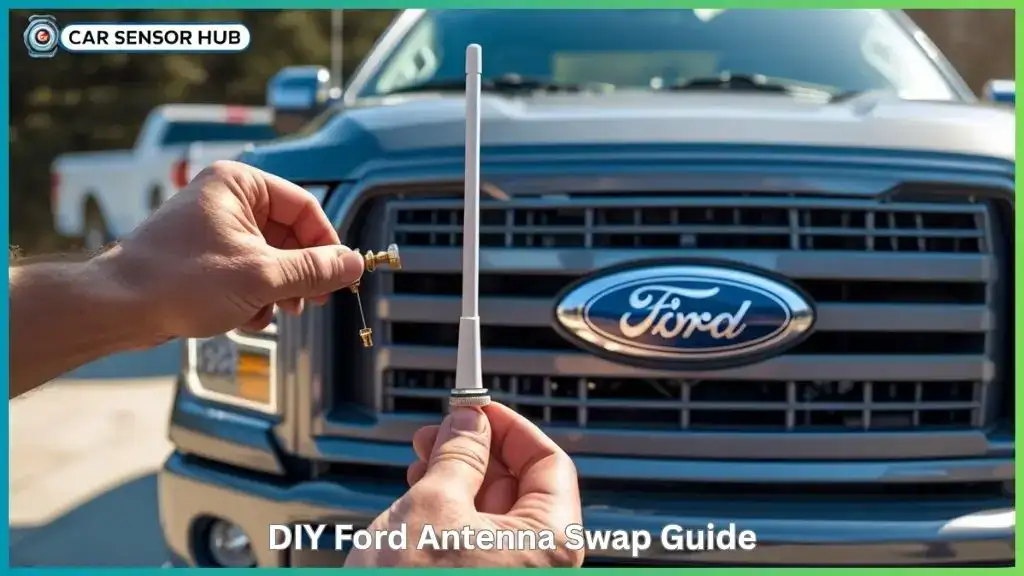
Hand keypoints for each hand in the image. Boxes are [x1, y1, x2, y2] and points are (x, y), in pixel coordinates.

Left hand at [102, 160, 363, 340]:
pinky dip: (252, 297)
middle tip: (310, 301)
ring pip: (270, 259)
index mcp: (240, 185)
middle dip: (298, 274)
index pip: (306, 207)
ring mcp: (214, 228)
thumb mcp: (262, 276)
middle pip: (289, 235)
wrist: (117, 308)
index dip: (327, 244)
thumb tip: (354, 264)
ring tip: (267, 312)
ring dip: (276, 291)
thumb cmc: (179, 281)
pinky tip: (242, 317)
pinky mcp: (204, 257)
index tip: (341, 275)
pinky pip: (247, 272)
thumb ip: (314, 269)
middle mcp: (227, 199)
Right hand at [344, 403, 583, 567]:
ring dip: (461, 476)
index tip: (479, 408)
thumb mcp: (433, 505)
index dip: (510, 427)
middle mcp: (541, 567)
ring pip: (496, 512)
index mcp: (553, 545)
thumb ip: (459, 455)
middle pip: (522, 486)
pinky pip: (480, 539)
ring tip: (422, 458)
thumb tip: (470, 422)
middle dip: (478, 450)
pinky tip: (424, 492)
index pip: (550, 463)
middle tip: (443, 429)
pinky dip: (454, 510)